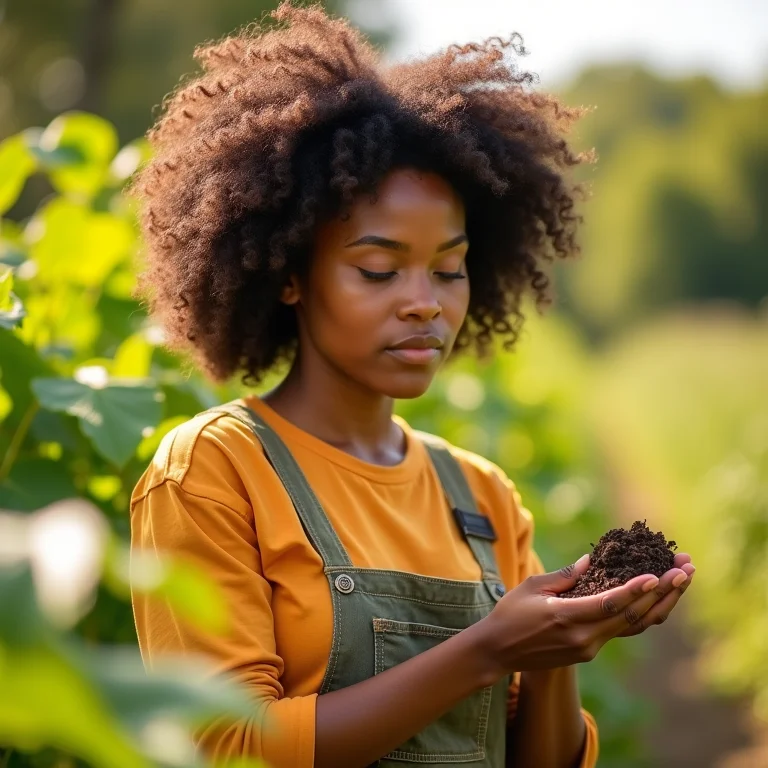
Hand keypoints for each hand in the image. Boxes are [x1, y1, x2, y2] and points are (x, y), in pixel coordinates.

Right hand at [477, 554, 690, 673]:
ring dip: (659, 604)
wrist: (498, 651)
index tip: (658, 575)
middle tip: (684, 570)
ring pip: (633, 627)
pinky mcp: (589, 651)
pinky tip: (656, 599)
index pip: (609, 604)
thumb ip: (565, 574)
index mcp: (566, 618)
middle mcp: (583, 638)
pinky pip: (621, 632)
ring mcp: (588, 648)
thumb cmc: (510, 613)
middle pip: (631, 617)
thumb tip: (592, 561)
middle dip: (661, 593)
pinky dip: (641, 614)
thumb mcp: (533, 586)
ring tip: (680, 583)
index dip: (635, 590)